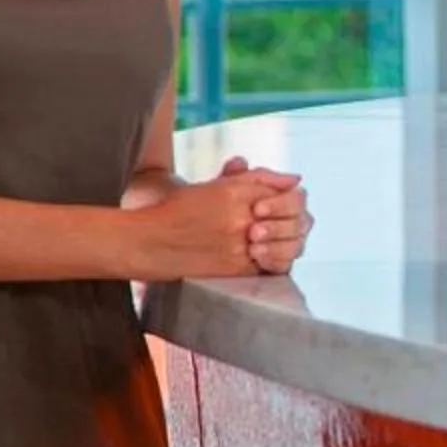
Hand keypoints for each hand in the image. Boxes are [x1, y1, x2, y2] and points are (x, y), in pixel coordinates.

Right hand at [135, 161, 301, 280]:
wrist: (150, 242)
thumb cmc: (181, 210)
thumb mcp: (217, 185)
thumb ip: (257, 178)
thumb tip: (295, 178)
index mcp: (235, 192)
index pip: (288, 192)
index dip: (292, 199)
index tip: (287, 203)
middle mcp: (240, 217)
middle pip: (293, 216)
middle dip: (296, 219)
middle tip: (291, 222)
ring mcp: (240, 244)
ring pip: (289, 243)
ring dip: (289, 240)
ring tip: (275, 239)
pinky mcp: (236, 268)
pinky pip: (273, 264)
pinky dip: (275, 259)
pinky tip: (265, 254)